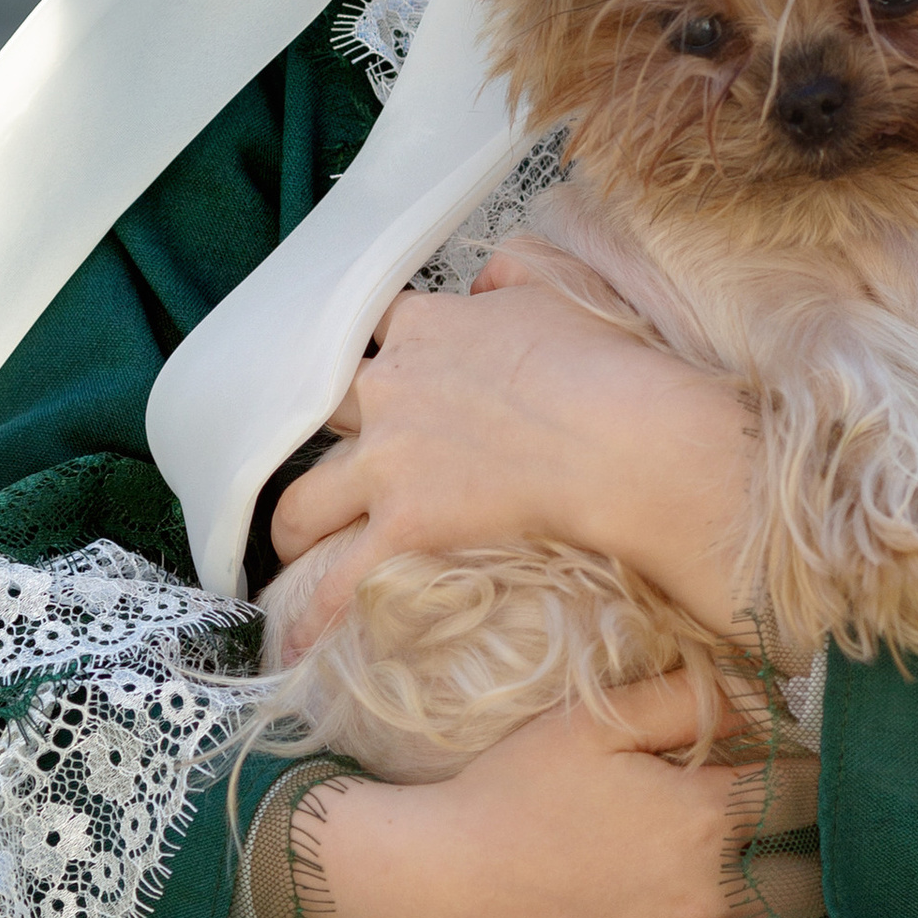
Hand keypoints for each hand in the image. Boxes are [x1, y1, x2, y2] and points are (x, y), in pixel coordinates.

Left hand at [268, 250, 752, 643]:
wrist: (622, 437)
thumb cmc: (604, 362)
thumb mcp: (554, 284)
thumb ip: (510, 270)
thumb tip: (488, 280)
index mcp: (424, 328)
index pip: (371, 335)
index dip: (371, 359)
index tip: (375, 379)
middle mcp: (390, 390)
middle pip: (322, 415)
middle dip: (319, 443)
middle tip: (327, 470)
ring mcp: (390, 464)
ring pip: (305, 500)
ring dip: (295, 529)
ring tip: (294, 554)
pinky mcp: (405, 529)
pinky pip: (338, 581)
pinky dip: (313, 615)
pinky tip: (297, 646)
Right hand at [303, 673, 820, 917]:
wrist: (443, 880)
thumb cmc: (516, 786)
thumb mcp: (597, 720)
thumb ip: (685, 698)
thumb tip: (757, 694)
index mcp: (708, 819)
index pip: (808, 798)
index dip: (820, 779)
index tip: (811, 771)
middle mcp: (707, 898)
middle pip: (811, 891)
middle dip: (816, 864)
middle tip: (792, 844)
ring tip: (736, 910)